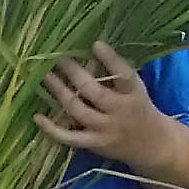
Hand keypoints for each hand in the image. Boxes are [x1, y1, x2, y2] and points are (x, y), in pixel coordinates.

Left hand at [35, 42, 188, 188]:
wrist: (151, 144)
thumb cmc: (137, 107)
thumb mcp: (134, 90)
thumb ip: (114, 75)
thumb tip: (85, 51)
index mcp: (133, 94)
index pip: (124, 76)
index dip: (111, 60)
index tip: (95, 44)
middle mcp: (119, 112)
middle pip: (95, 93)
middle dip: (75, 74)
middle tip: (58, 58)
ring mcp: (105, 129)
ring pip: (79, 111)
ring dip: (60, 92)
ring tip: (45, 76)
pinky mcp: (93, 143)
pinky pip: (69, 137)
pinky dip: (52, 128)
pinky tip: (37, 116)